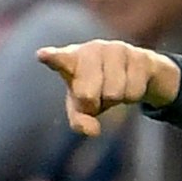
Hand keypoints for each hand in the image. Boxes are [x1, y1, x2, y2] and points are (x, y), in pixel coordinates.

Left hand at [36, 41, 180, 136]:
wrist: (136, 70)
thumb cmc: (98, 88)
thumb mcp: (83, 107)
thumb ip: (79, 121)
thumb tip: (93, 131)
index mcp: (72, 59)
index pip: (59, 59)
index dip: (51, 57)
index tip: (42, 55)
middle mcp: (92, 49)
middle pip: (86, 95)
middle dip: (93, 103)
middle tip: (97, 95)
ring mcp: (116, 49)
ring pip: (113, 94)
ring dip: (115, 99)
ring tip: (115, 87)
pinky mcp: (139, 56)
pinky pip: (133, 92)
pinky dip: (132, 96)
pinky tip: (131, 82)